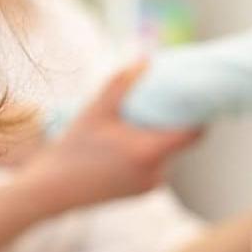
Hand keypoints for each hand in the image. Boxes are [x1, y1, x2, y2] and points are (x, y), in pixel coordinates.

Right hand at [25, 62, 201, 209]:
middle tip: (163, 100)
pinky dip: (148, 152)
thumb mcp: (96, 111)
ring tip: (138, 120)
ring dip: (158, 137)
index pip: (193, 133)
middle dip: (173, 121)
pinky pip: (155, 166)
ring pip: (166, 154)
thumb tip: (145, 59)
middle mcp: (157, 173)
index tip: (198, 97)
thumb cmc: (73, 149)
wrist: (52, 190)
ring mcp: (150, 186)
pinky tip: (127, 142)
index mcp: (149, 152)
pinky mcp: (142, 192)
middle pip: (179, 142)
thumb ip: (122, 84)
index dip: (199, 114)